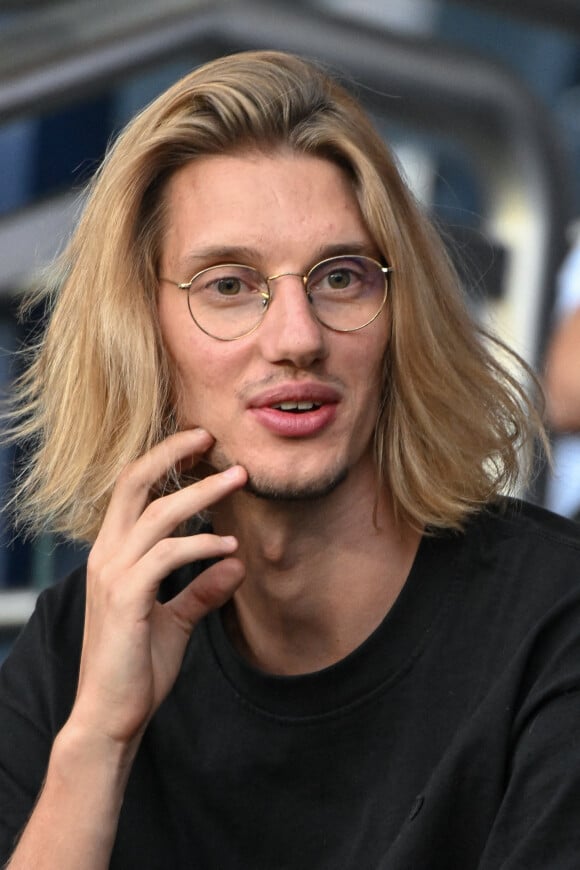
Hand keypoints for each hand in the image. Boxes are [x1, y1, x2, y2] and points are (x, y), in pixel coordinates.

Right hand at [70, 428, 246, 749]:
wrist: (111, 717)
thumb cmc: (137, 668)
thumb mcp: (175, 621)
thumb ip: (201, 591)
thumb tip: (235, 566)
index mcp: (112, 555)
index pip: (131, 491)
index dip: (161, 461)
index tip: (198, 444)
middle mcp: (106, 556)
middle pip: (135, 484)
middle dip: (172, 454)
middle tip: (212, 437)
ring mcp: (113, 576)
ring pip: (158, 514)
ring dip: (202, 493)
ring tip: (239, 479)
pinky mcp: (127, 599)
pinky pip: (167, 556)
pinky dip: (202, 545)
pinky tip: (230, 547)